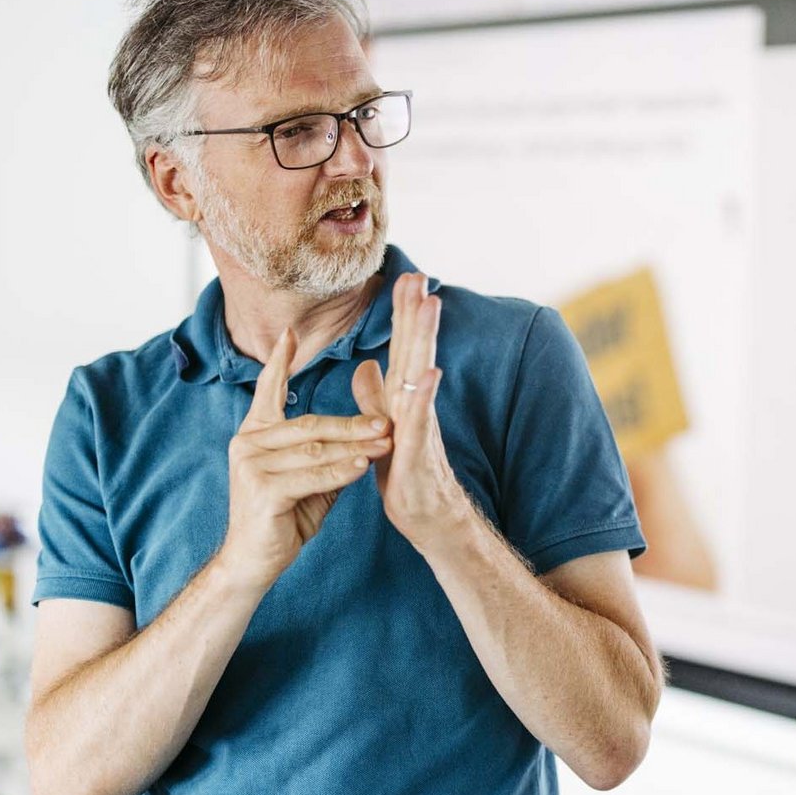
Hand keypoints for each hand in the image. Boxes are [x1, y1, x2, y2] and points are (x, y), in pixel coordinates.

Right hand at [219, 327, 393, 592]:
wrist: (256, 559)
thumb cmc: (286, 515)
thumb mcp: (313, 475)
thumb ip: (331, 449)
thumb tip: (371, 426)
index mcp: (256, 433)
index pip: (268, 390)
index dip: (280, 363)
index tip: (290, 332)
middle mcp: (248, 442)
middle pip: (311, 425)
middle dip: (353, 425)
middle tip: (389, 422)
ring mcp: (251, 464)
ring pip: (315, 449)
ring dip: (355, 447)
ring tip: (387, 444)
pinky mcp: (261, 488)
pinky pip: (312, 475)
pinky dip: (341, 471)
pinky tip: (363, 468)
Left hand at [351, 272, 465, 544]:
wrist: (428, 519)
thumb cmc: (408, 477)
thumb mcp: (383, 429)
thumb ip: (376, 397)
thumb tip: (365, 365)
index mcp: (402, 399)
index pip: (403, 348)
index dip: (402, 314)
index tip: (404, 277)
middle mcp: (415, 406)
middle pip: (416, 351)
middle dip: (416, 313)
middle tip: (418, 275)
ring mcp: (421, 426)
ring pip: (422, 374)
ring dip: (426, 340)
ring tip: (429, 306)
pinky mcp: (419, 452)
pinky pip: (421, 420)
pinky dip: (425, 396)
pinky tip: (429, 372)